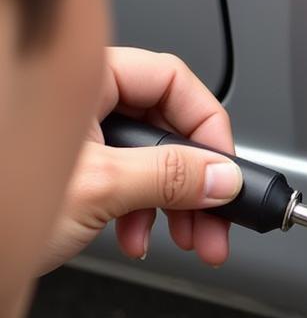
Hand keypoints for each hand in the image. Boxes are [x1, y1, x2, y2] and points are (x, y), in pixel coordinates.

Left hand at [38, 47, 242, 274]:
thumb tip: (221, 176)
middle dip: (196, 179)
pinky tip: (135, 238)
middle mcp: (77, 100)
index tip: (223, 171)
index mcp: (79, 78)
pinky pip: (125, 180)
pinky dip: (140, 212)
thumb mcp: (97, 189)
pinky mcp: (73, 168)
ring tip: (183, 240)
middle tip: (215, 220)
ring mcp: (74, 136)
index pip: (171, 81)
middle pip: (165, 126)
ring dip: (173, 204)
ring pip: (149, 159)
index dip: (207, 127)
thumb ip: (169, 178)